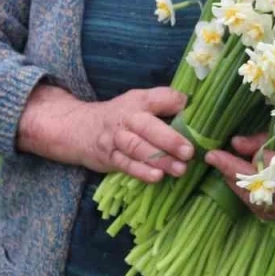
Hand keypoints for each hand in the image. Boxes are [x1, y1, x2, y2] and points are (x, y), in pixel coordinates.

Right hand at [80, 87, 196, 182]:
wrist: (80, 127)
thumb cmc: (121, 116)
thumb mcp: (140, 103)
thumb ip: (165, 105)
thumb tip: (195, 109)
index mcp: (139, 102)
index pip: (159, 97)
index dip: (175, 102)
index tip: (191, 110)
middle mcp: (127, 118)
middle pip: (148, 127)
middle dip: (169, 140)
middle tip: (189, 152)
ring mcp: (116, 138)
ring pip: (137, 148)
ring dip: (159, 159)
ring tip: (180, 169)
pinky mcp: (109, 157)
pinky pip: (125, 164)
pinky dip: (140, 171)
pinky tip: (156, 178)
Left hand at [204, 133, 274, 228]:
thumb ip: (264, 140)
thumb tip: (234, 143)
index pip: (264, 170)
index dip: (236, 163)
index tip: (213, 154)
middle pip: (256, 188)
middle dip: (231, 172)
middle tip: (214, 158)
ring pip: (255, 202)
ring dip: (236, 184)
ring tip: (225, 167)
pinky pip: (261, 210)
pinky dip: (249, 195)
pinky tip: (241, 182)